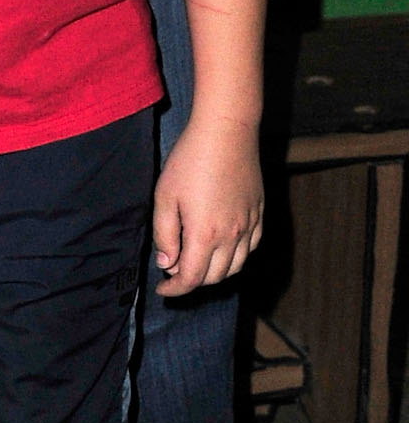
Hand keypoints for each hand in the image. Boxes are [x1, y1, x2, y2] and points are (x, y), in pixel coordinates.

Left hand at [152, 112, 263, 296]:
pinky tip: (223, 249)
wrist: (226, 133)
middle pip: (214, 277)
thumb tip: (167, 264)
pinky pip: (251, 248)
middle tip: (174, 272)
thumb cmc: (190, 161)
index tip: (162, 290)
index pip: (192, 278)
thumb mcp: (165, 197)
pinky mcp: (259, 214)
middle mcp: (232, 236)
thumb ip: (165, 235)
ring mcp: (249, 225)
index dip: (175, 289)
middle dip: (192, 281)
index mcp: (205, 234)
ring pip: (235, 267)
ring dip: (215, 273)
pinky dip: (236, 258)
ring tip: (196, 263)